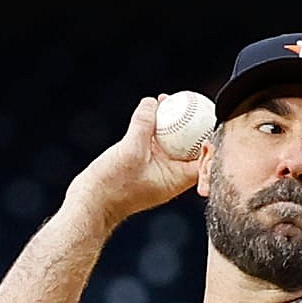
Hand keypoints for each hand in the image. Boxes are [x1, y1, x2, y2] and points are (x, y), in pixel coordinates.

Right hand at [64, 96, 201, 230]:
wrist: (92, 202)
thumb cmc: (113, 184)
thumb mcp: (131, 149)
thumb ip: (144, 124)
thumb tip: (153, 102)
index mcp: (177, 179)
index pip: (204, 161)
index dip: (209, 142)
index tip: (206, 123)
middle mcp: (171, 174)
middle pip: (190, 148)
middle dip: (191, 126)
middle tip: (188, 103)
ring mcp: (158, 168)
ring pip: (172, 143)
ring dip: (171, 122)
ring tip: (166, 100)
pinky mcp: (144, 163)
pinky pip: (155, 142)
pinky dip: (155, 127)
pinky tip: (150, 109)